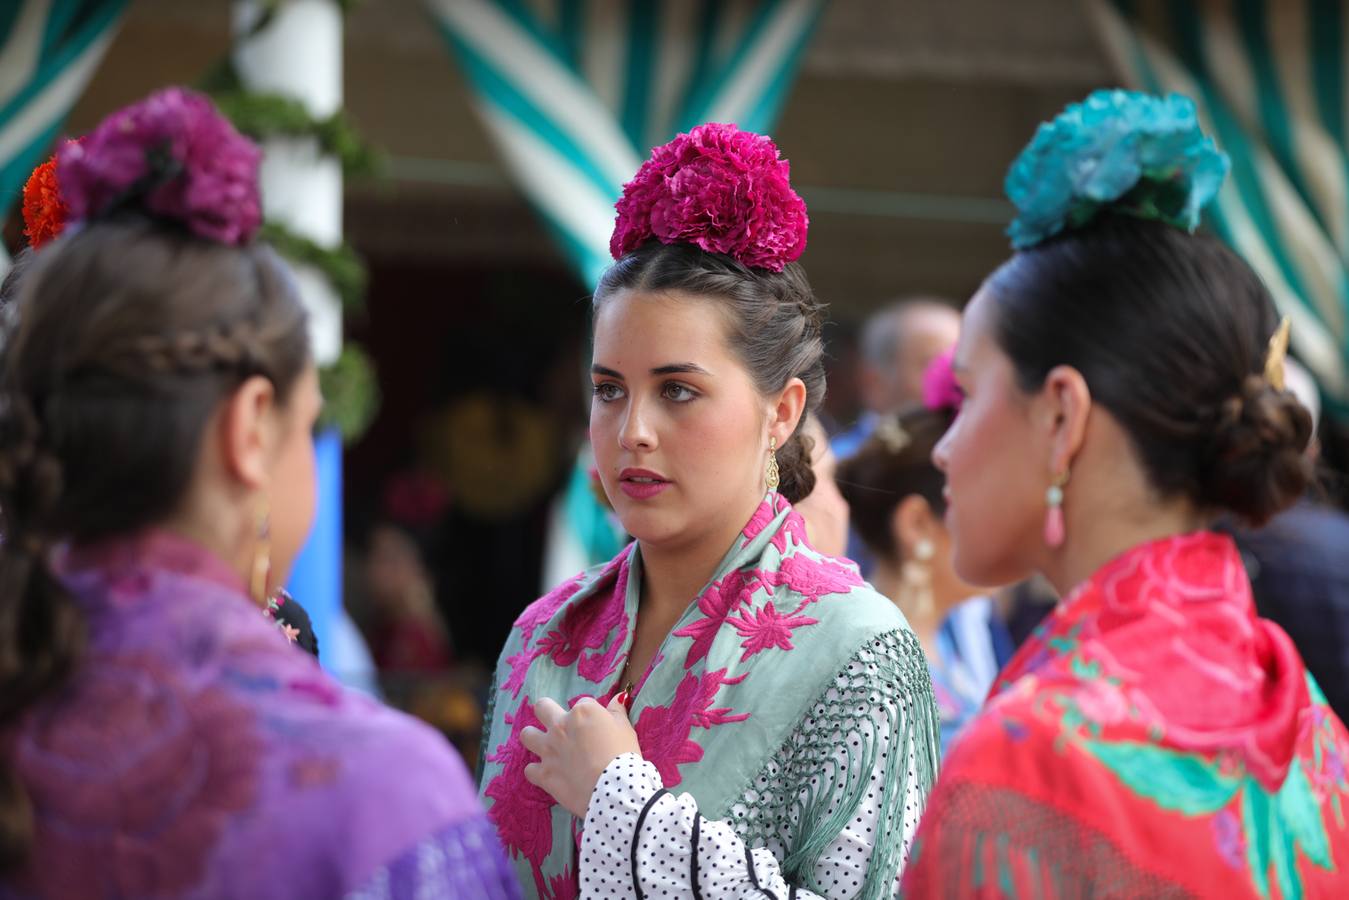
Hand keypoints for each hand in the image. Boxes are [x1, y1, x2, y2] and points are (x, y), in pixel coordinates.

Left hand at [521, 695, 640, 817]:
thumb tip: (618, 697)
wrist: (615, 790)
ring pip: (527, 734)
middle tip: (559, 724)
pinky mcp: (544, 773)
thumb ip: (617, 712)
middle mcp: (561, 726)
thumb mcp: (626, 729)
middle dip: (547, 711)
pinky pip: (529, 769)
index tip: (597, 728)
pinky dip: (537, 772)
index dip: (590, 716)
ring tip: (544, 745)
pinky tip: (548, 774)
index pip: (583, 704)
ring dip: (534, 738)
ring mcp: (549, 749)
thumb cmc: (623, 756)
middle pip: (543, 707)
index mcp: (582, 712)